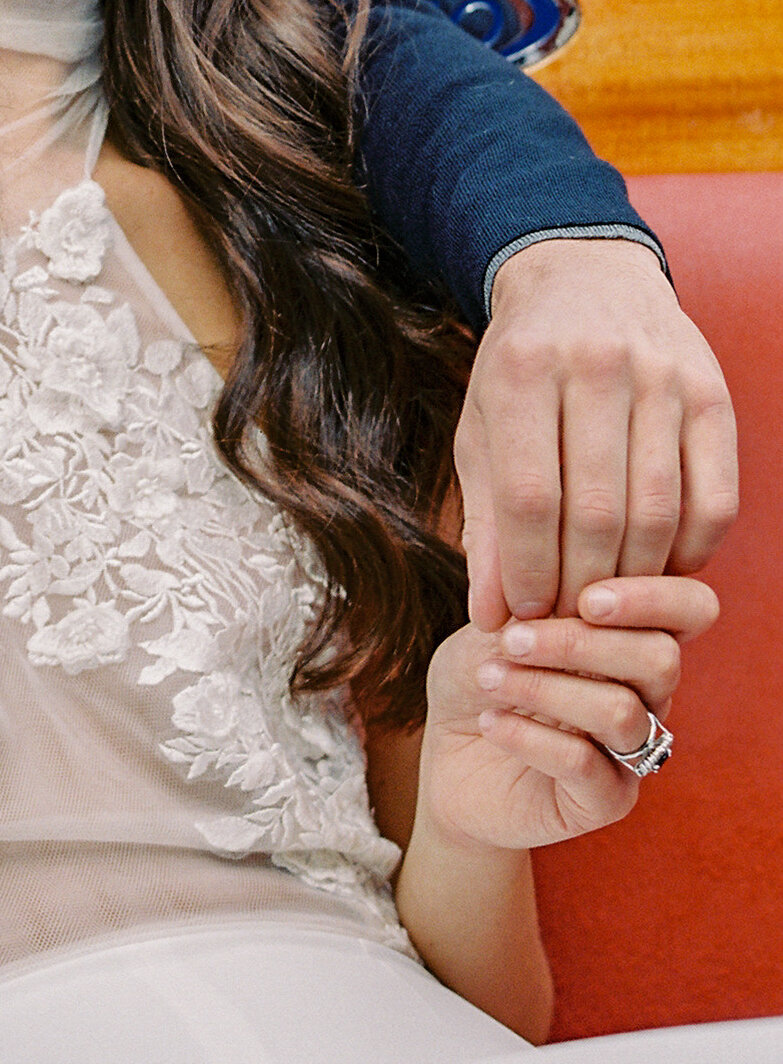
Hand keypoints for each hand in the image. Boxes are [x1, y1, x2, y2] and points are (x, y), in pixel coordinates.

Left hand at [418, 576, 717, 851]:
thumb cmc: (479, 677)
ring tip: (488, 679)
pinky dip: (529, 737)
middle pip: (660, 659)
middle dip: (578, 642)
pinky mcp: (605, 800)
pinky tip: (490, 722)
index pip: (692, 608)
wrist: (447, 756)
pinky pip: (583, 764)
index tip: (584, 598)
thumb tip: (560, 586)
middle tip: (511, 641)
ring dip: (544, 688)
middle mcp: (648, 694)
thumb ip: (533, 601)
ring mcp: (633, 751)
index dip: (652, 597)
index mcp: (634, 637)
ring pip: (621, 712)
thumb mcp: (492, 625)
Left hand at [454, 238, 737, 625]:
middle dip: (577, 587)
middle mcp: (599, 365)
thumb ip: (484, 525)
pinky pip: (715, 498)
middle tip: (562, 620)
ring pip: (656, 511)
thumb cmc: (520, 372)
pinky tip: (658, 570)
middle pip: (595, 512)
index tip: (521, 614)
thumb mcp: (483, 432)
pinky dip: (690, 551)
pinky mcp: (713, 394)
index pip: (528, 497)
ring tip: (602, 605)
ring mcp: (665, 377)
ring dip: (631, 580)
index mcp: (524, 371)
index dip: (525, 571)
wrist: (587, 281)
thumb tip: (490, 617)